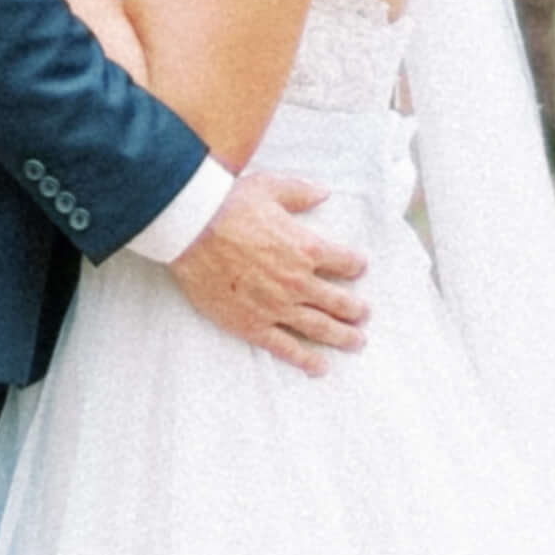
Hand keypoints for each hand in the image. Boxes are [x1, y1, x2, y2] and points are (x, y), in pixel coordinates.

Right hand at [167, 167, 371, 371]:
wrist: (190, 231)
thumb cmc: (229, 206)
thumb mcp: (271, 187)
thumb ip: (300, 192)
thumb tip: (323, 193)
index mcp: (307, 248)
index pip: (345, 262)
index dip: (355, 265)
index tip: (358, 268)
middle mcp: (298, 281)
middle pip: (339, 301)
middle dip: (356, 309)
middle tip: (363, 314)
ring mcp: (277, 307)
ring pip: (320, 327)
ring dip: (342, 336)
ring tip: (356, 342)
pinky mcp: (252, 324)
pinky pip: (286, 347)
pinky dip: (306, 360)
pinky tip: (320, 367)